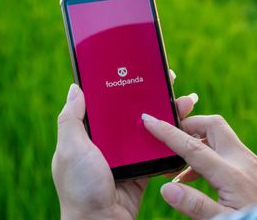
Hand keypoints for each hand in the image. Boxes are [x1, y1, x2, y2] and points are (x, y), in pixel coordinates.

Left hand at [52, 70, 195, 219]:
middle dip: (153, 96)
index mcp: (89, 133)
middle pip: (134, 112)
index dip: (124, 84)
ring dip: (168, 114)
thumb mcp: (71, 150)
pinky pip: (159, 148)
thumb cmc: (81, 189)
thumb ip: (71, 120)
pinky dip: (172, 138)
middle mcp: (108, 141)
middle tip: (170, 81)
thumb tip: (76, 88)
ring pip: (150, 128)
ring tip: (185, 102)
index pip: (108, 102)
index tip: (141, 68)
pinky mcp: (142, 167)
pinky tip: (185, 127)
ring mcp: (127, 154)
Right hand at [142, 114, 256, 218]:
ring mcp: (249, 161)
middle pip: (213, 125)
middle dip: (189, 124)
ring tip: (176, 169)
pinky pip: (226, 149)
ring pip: (219, 136)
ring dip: (197, 142)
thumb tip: (165, 189)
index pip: (193, 146)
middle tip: (168, 138)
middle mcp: (242, 160)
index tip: (150, 120)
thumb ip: (195, 205)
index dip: (168, 132)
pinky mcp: (252, 166)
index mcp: (231, 174)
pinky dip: (207, 154)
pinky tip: (194, 178)